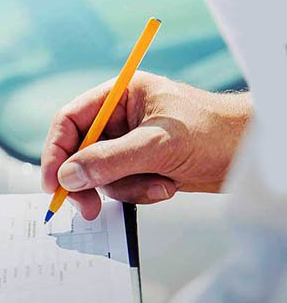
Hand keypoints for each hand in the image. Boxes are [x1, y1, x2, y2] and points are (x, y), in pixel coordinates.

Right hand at [42, 72, 250, 219]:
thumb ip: (108, 160)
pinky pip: (120, 186)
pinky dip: (139, 192)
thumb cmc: (214, 132)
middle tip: (86, 207)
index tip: (53, 182)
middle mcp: (121, 117)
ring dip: (124, 188)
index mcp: (121, 95)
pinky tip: (166, 186)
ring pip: (100, 174)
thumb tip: (68, 176)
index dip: (56, 151)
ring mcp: (130, 143)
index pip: (70, 121)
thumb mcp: (157, 145)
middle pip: (79, 152)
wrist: (250, 153)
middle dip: (87, 180)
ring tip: (158, 185)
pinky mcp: (141, 165)